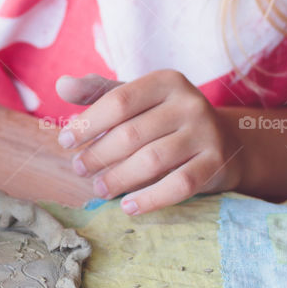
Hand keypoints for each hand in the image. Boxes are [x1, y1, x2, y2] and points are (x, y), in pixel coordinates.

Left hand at [55, 70, 242, 213]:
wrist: (224, 141)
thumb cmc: (166, 118)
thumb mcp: (137, 99)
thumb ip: (99, 92)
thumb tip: (62, 86)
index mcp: (166, 81)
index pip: (119, 100)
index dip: (88, 123)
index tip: (65, 141)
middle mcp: (189, 102)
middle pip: (132, 133)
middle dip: (99, 155)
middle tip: (78, 169)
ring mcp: (206, 133)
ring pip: (152, 160)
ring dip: (119, 178)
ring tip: (98, 188)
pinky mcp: (216, 163)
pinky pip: (179, 185)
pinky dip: (150, 199)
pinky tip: (127, 206)